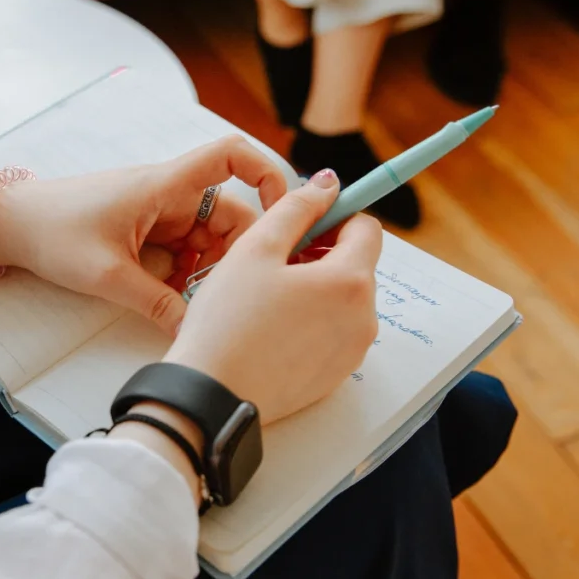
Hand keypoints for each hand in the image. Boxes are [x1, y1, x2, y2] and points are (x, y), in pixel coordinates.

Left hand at [0, 136, 286, 335]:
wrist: (10, 225)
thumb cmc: (53, 232)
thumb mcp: (108, 275)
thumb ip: (156, 303)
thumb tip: (193, 331)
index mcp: (165, 185)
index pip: (231, 156)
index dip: (267, 173)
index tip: (283, 212)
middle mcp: (169, 193)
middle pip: (230, 213)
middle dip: (234, 252)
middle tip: (224, 291)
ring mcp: (158, 212)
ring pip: (207, 237)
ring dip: (207, 268)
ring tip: (190, 299)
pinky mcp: (146, 231)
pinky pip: (183, 250)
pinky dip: (185, 273)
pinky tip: (171, 297)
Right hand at [164, 170, 382, 423]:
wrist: (211, 394)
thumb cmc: (227, 321)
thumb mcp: (256, 248)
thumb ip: (297, 207)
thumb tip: (328, 183)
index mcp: (350, 281)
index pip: (366, 228)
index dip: (333, 216)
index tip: (301, 223)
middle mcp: (364, 318)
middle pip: (356, 265)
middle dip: (322, 254)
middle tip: (272, 262)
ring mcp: (352, 352)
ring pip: (343, 300)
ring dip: (315, 288)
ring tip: (267, 298)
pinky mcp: (335, 376)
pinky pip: (332, 333)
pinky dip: (311, 322)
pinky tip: (271, 328)